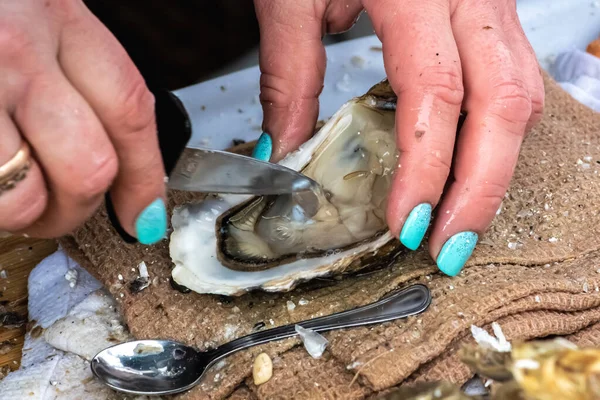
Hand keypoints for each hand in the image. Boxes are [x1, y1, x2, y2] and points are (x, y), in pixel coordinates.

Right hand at [0, 0, 166, 243]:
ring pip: (22, 200)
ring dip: (18, 217)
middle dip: (76, 210)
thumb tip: (104, 166)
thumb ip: (62, 72)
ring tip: (2, 197)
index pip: (130, 109)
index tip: (146, 214)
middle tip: (57, 214)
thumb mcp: (21, 12)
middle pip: (89, 167)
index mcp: (53, 11)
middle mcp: (11, 45)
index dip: (145, 177)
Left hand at [253, 0, 543, 275]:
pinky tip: (468, 168)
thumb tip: (283, 148)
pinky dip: (496, 136)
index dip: (426, 167)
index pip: (436, 92)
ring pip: (522, 96)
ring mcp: (492, 3)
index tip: (404, 223)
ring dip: (495, 170)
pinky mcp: (493, 16)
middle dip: (479, 189)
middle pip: (504, 104)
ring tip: (458, 221)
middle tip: (447, 247)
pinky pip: (514, 81)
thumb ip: (291, 72)